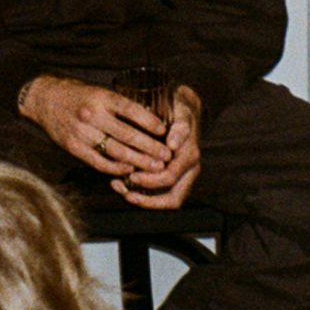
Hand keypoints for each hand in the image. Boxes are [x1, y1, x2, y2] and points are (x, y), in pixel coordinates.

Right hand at [18, 75, 201, 208]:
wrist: (44, 99)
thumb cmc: (78, 95)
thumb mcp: (98, 92)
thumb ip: (118, 106)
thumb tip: (150, 121)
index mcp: (101, 97)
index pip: (130, 109)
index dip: (149, 122)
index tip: (165, 131)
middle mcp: (92, 114)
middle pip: (127, 135)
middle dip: (150, 147)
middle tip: (167, 156)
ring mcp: (81, 132)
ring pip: (115, 151)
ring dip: (138, 161)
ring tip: (155, 167)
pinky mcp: (73, 146)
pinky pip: (98, 161)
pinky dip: (115, 167)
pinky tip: (129, 170)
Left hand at [111, 85, 201, 208]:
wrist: (184, 109)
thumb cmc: (178, 111)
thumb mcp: (180, 113)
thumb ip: (179, 128)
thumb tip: (172, 145)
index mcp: (190, 156)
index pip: (170, 177)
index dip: (150, 180)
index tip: (130, 175)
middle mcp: (189, 170)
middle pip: (172, 198)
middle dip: (146, 198)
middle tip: (123, 188)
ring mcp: (183, 177)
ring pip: (166, 200)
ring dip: (142, 200)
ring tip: (119, 189)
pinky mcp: (174, 178)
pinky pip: (161, 195)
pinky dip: (142, 194)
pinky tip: (121, 184)